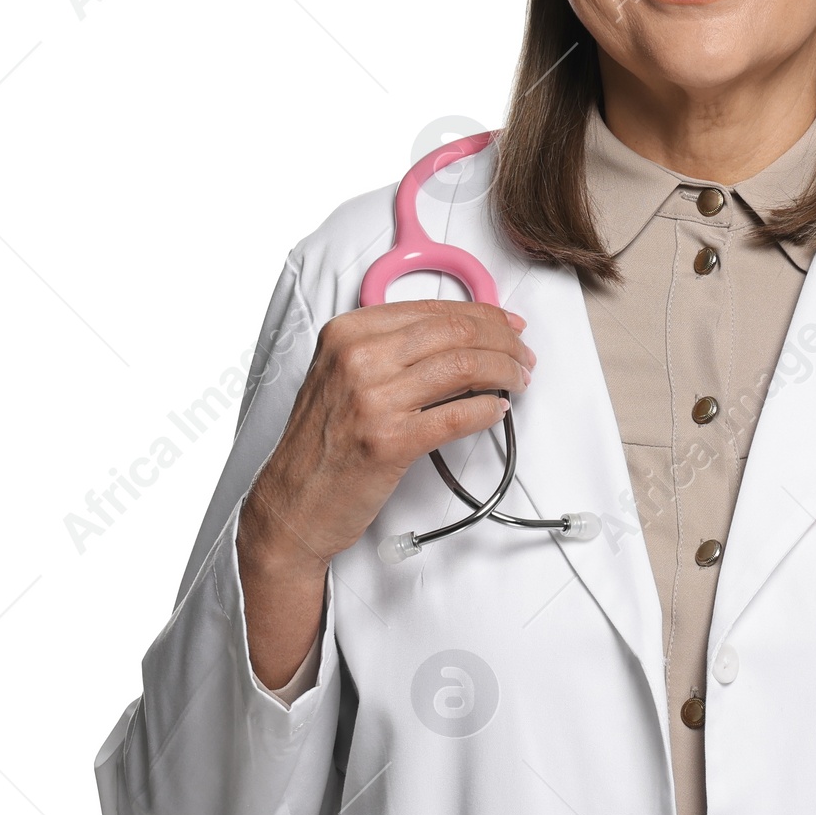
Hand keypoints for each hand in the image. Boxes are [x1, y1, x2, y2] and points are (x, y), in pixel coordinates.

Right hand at [237, 300, 534, 686]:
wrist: (292, 504)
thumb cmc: (321, 444)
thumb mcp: (342, 376)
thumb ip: (391, 349)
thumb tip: (462, 335)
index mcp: (346, 333)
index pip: (433, 311)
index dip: (484, 314)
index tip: (509, 325)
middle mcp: (357, 359)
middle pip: (456, 332)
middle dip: (503, 341)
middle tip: (523, 356)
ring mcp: (372, 399)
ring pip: (464, 367)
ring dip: (505, 372)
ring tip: (519, 381)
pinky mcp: (390, 441)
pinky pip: (459, 415)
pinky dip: (489, 410)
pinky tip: (499, 410)